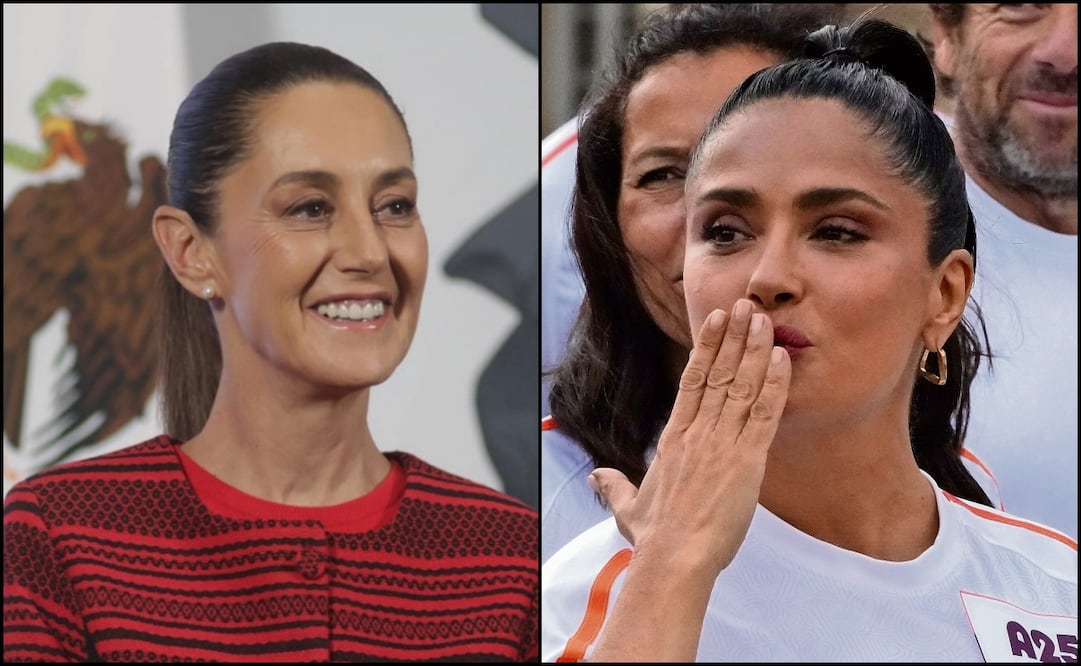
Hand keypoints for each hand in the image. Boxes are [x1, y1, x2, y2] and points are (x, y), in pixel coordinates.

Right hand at [589, 299, 790, 578]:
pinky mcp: (746, 461)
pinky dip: (775, 386)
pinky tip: (782, 360)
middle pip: (719, 374)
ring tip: (764, 320)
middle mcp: (698, 433)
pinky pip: (763, 415)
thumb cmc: (655, 537)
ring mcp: (722, 444)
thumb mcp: (628, 507)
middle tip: (746, 306)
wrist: (674, 558)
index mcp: (674, 438)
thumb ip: (614, 487)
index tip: (716, 320)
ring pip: (741, 386)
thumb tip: (597, 477)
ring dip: (755, 350)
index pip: (692, 381)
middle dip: (734, 337)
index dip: (706, 347)